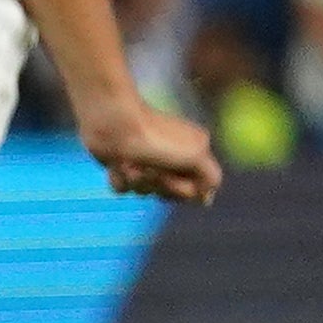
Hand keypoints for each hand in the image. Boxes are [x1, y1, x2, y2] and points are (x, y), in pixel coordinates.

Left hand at [82, 93, 223, 205]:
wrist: (112, 123)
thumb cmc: (156, 138)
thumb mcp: (196, 155)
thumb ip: (210, 177)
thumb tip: (206, 199)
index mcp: (194, 153)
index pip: (196, 191)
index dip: (185, 190)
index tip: (176, 178)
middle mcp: (171, 159)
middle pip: (170, 194)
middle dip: (160, 185)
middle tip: (151, 169)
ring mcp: (146, 162)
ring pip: (145, 191)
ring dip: (138, 181)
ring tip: (130, 163)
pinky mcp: (122, 164)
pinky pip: (123, 187)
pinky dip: (119, 178)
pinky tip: (116, 163)